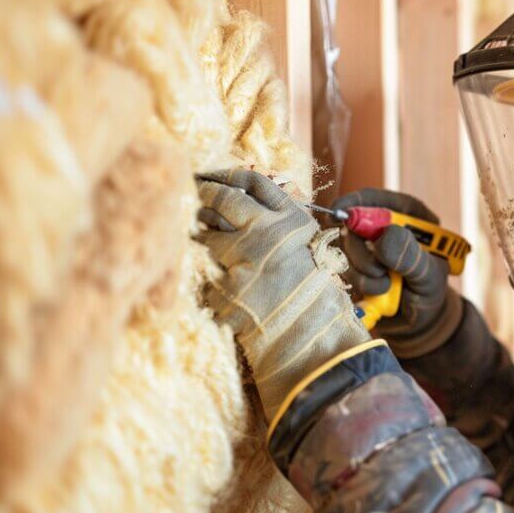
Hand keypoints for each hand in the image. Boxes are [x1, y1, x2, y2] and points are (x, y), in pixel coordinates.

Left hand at [197, 169, 368, 420]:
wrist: (317, 336)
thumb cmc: (315, 294)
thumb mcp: (307, 247)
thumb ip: (281, 225)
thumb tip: (244, 205)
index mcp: (293, 219)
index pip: (253, 182)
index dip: (227, 177)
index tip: (212, 178)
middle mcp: (268, 230)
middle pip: (225, 199)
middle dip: (206, 195)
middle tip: (196, 196)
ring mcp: (246, 257)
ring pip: (208, 236)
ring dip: (204, 239)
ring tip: (208, 247)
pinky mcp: (227, 286)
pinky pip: (206, 276)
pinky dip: (208, 283)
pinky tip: (217, 291)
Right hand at [330, 188, 462, 357]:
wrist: (421, 320)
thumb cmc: (431, 291)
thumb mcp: (429, 275)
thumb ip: (410, 256)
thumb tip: (384, 236)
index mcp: (407, 214)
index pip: (375, 199)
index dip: (353, 203)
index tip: (338, 214)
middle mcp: (383, 226)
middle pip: (352, 224)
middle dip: (360, 252)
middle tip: (380, 272)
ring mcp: (367, 247)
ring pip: (345, 249)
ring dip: (363, 273)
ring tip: (387, 285)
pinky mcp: (356, 267)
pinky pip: (344, 270)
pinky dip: (360, 284)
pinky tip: (379, 292)